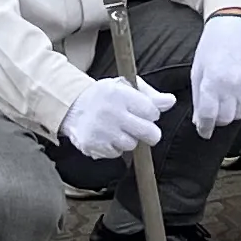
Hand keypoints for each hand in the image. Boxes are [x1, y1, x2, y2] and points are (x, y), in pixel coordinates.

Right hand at [58, 74, 177, 159]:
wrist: (70, 106)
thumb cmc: (104, 95)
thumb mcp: (125, 86)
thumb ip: (149, 94)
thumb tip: (171, 101)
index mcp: (121, 94)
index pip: (152, 111)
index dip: (151, 114)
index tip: (144, 112)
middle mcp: (112, 113)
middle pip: (149, 133)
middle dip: (150, 133)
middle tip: (143, 129)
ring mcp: (102, 131)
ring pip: (132, 145)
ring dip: (129, 139)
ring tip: (118, 129)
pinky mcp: (93, 145)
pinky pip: (116, 153)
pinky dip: (114, 148)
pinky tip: (106, 136)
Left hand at [185, 13, 240, 132]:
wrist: (234, 26)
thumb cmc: (211, 48)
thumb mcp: (198, 72)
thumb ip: (199, 99)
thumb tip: (199, 122)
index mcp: (211, 81)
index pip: (208, 116)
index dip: (205, 128)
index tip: (204, 132)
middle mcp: (231, 84)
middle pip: (226, 118)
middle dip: (219, 119)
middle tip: (216, 111)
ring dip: (233, 110)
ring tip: (228, 96)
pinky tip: (240, 90)